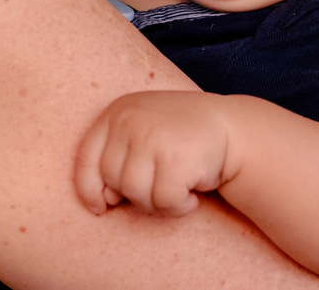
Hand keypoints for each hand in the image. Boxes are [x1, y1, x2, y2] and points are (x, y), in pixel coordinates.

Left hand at [75, 91, 231, 216]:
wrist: (232, 128)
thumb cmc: (181, 137)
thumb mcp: (142, 132)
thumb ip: (117, 157)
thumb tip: (103, 200)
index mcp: (117, 112)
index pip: (86, 158)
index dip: (88, 189)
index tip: (101, 207)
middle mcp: (131, 120)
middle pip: (113, 181)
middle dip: (136, 195)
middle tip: (162, 186)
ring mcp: (153, 137)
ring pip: (137, 195)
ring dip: (159, 203)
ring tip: (178, 187)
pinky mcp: (177, 158)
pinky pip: (165, 201)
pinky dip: (180, 206)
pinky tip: (193, 192)